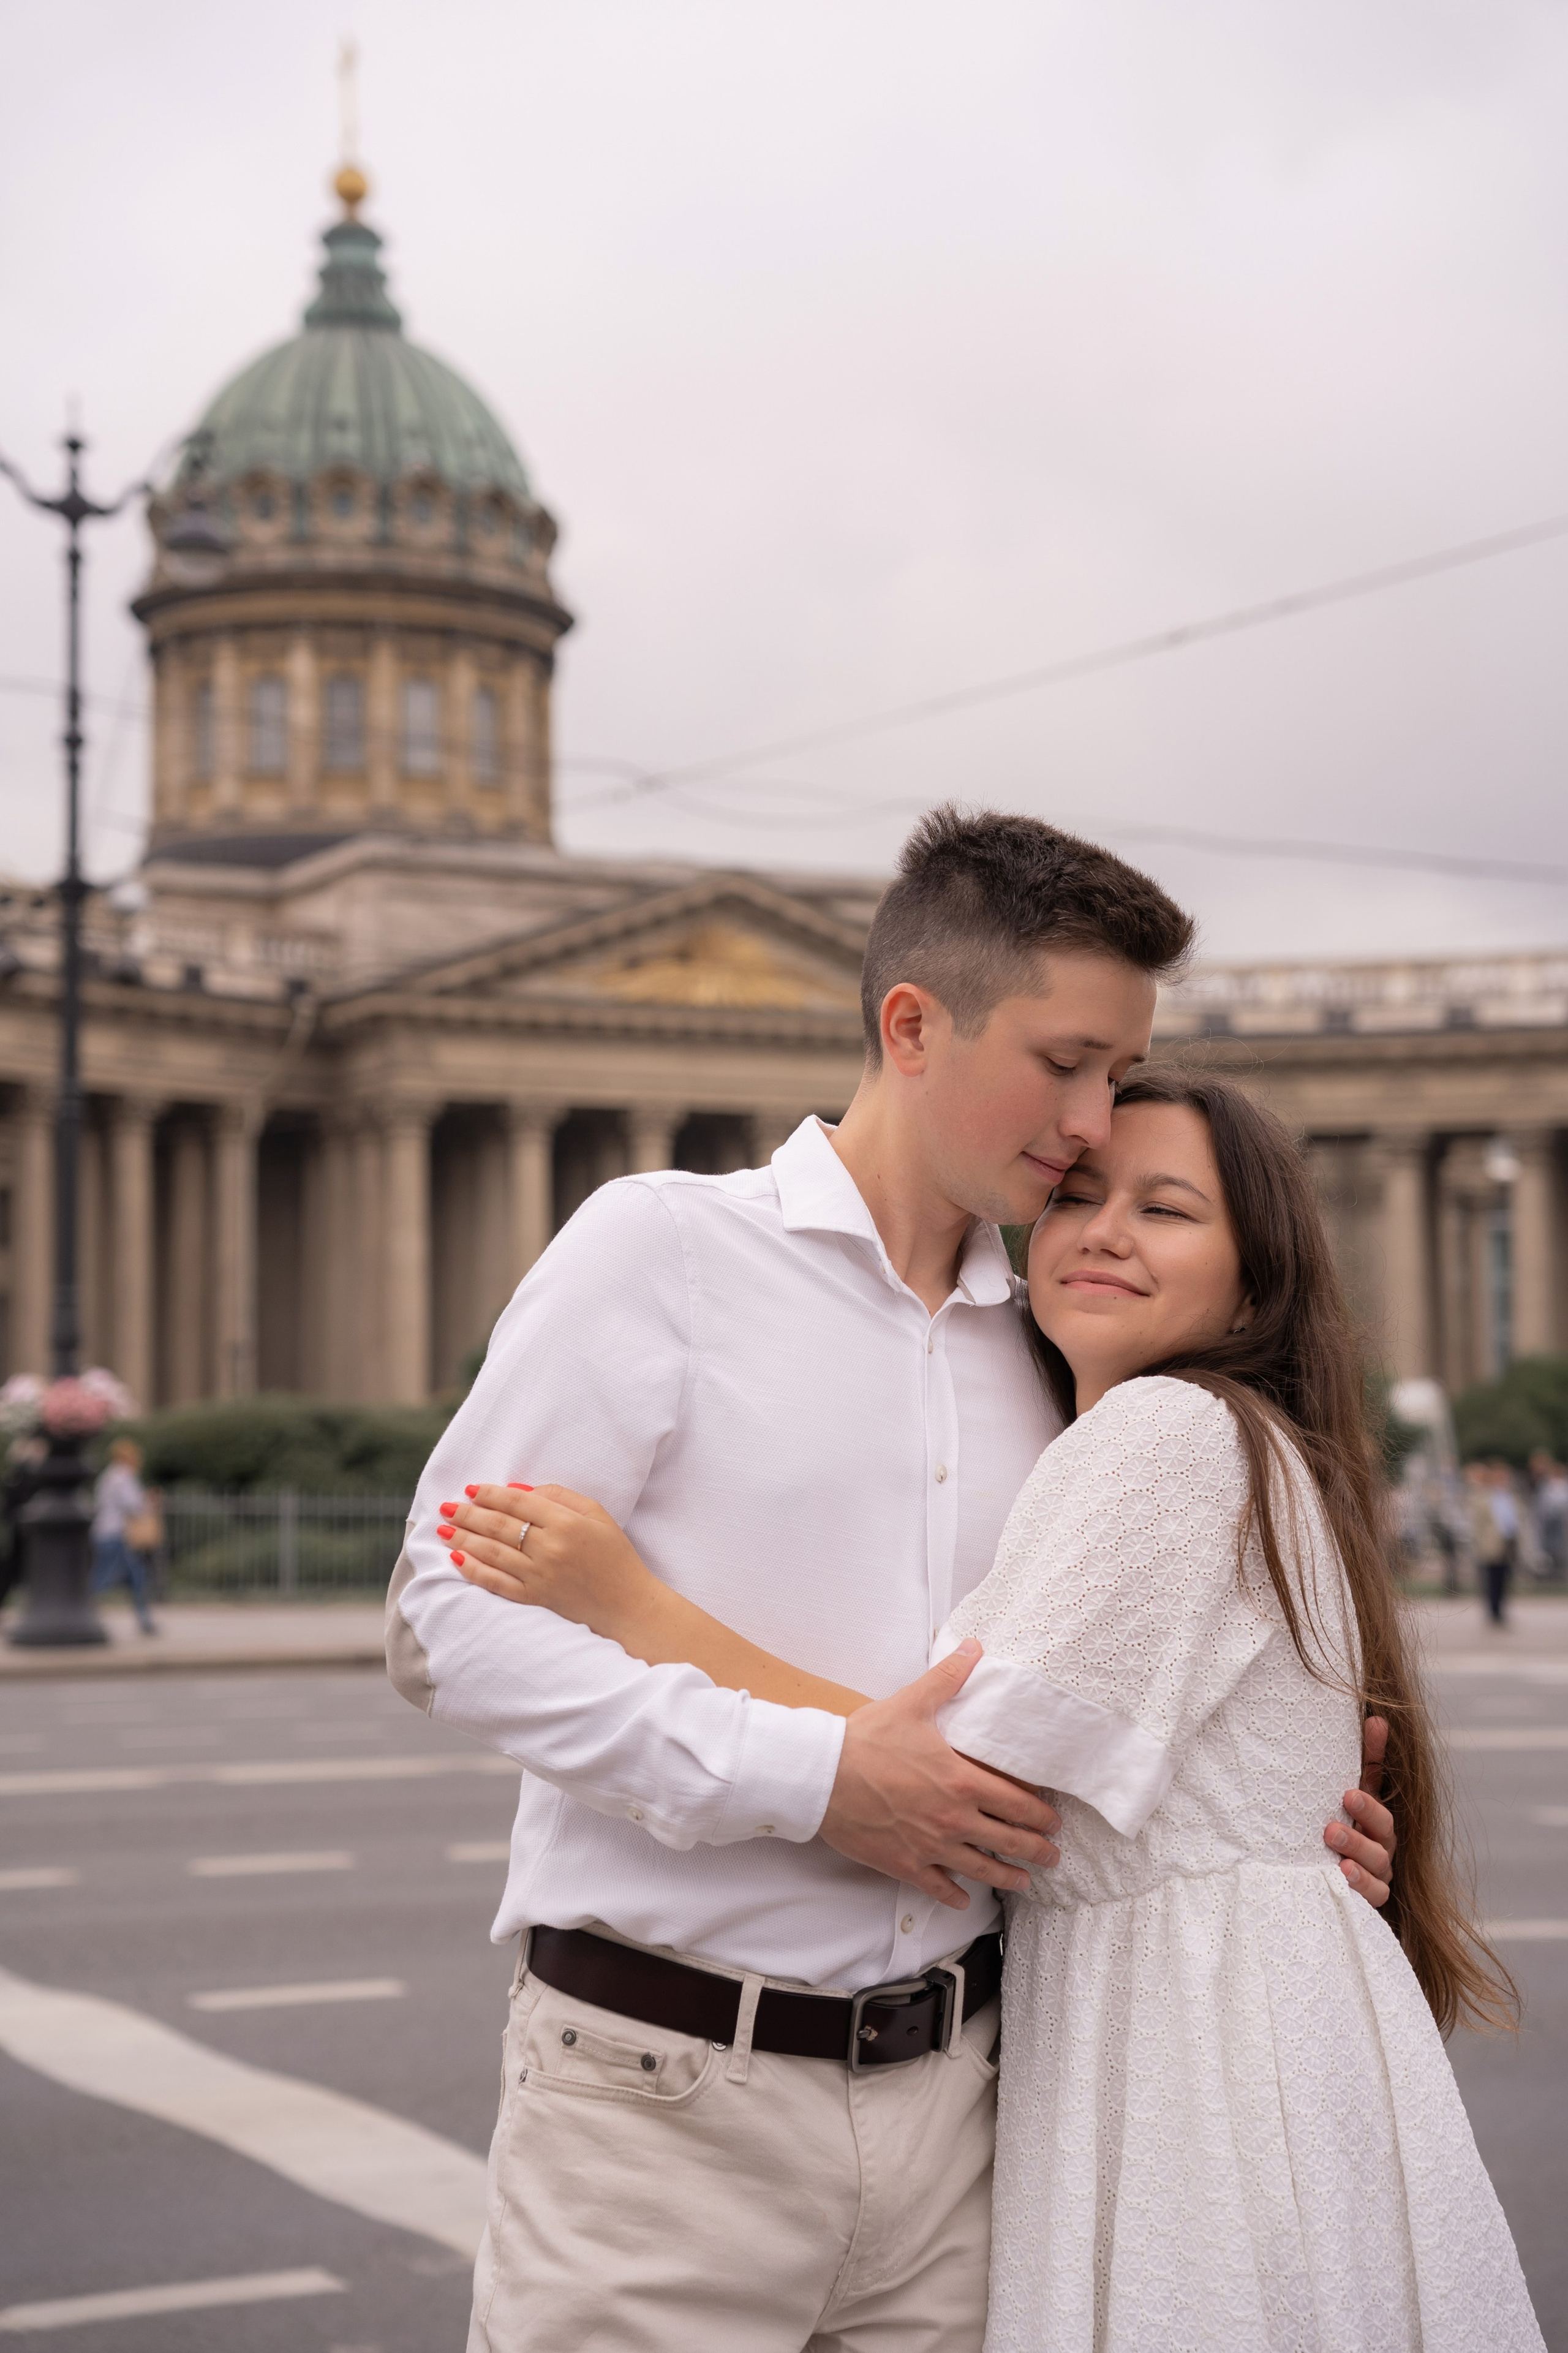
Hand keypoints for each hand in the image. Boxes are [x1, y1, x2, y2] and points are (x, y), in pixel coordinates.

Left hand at [436, 1482, 656, 1641]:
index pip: (517, 1502)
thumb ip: (560, 1496)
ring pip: (491, 1553)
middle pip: (499, 1526)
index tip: (471, 1489)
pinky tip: (456, 1558)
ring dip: (463, 1538)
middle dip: (468, 1514)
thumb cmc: (614, 1555)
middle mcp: (550, 1549)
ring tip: (443, 1528)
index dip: (490, 1494)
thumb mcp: (597, 1514)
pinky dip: (473, 1570)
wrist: (627, 1606)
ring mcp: (540, 1576)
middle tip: (447, 1506)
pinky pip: (496, 1583)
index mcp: (566, 1523)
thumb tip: (518, 1491)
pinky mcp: (534, 1599)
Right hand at [820, 1640, 1061, 1910]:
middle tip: (1052, 1857)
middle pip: (1008, 1841)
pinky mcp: (905, 1864)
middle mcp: (953, 1819)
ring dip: (1007, 1876)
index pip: (1017, 1804)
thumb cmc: (867, 1739)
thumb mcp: (913, 1703)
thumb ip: (949, 1677)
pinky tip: (963, 1900)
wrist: (823, 1776)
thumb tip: (973, 1647)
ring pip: (981, 1870)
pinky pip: (937, 1887)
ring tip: (1023, 1880)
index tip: (1054, 1822)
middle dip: (1036, 1851)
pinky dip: (954, 1897)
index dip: (1041, 1815)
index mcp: (962, 1781)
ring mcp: (930, 1846)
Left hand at [1323, 1715, 1395, 1906]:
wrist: (1322, 1891)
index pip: (1377, 1778)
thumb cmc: (1324, 1840)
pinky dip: (1360, 1882)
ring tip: (1331, 1833)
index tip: (1371, 1725)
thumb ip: (1333, 1772)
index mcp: (1369, 1813)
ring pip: (1379, 1858)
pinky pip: (1374, 1892)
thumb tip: (1356, 1722)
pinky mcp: (1371, 1897)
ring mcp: (1378, 1870)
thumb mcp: (1326, 1805)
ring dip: (1357, 1844)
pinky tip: (1342, 1871)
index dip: (1377, 1751)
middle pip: (1384, 1823)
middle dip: (1368, 1808)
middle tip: (1347, 1795)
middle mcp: (1380, 1840)